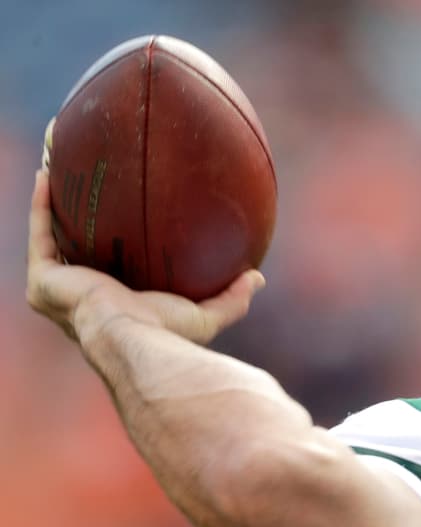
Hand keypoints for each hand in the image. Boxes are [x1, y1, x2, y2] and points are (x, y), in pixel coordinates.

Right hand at [26, 168, 263, 347]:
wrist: (133, 342)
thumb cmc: (167, 335)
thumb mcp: (205, 316)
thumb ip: (231, 298)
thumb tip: (258, 277)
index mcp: (112, 304)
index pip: (109, 270)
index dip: (111, 245)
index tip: (121, 216)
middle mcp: (79, 298)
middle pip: (74, 249)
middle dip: (76, 219)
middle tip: (87, 186)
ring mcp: (58, 290)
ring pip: (50, 236)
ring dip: (51, 203)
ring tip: (58, 167)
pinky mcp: (44, 279)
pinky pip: (40, 232)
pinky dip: (41, 203)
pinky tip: (47, 172)